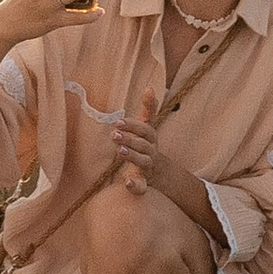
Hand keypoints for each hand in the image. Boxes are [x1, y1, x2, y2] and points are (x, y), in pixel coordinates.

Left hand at [108, 88, 202, 220]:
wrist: (159, 173)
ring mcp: (148, 167)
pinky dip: (135, 185)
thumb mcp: (147, 127)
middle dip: (129, 138)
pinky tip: (127, 182)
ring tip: (119, 150)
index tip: (119, 120)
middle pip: (143, 144)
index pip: (145, 129)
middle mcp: (151, 152)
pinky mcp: (143, 181)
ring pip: (143, 162)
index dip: (133, 125)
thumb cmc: (147, 144)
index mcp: (150, 138)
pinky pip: (141, 186)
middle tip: (113, 133)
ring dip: (131, 156)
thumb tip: (150, 87)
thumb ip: (148, 109)